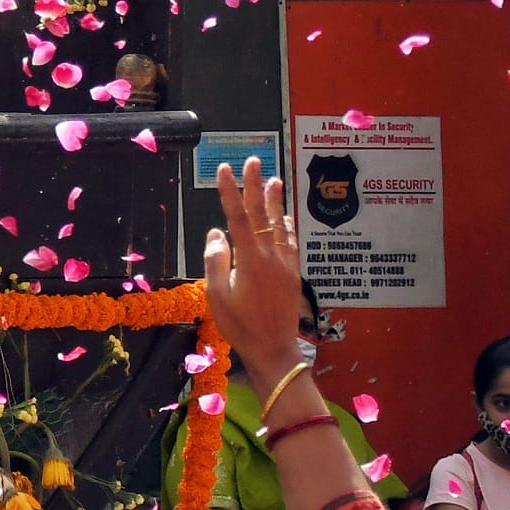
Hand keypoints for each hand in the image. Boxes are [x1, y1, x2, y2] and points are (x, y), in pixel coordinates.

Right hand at [203, 159, 304, 388]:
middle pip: (262, 214)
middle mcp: (271, 256)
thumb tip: (217, 234)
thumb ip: (216, 260)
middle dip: (255, 186)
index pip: (238, 217)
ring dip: (275, 201)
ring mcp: (285, 264)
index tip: (224, 170)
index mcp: (250, 259)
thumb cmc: (240, 325)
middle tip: (253, 161)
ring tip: (274, 179)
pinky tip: (285, 216)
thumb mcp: (217, 295)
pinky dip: (287, 225)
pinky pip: (291, 241)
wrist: (273, 349)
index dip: (231, 192)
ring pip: (280, 224)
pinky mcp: (293, 274)